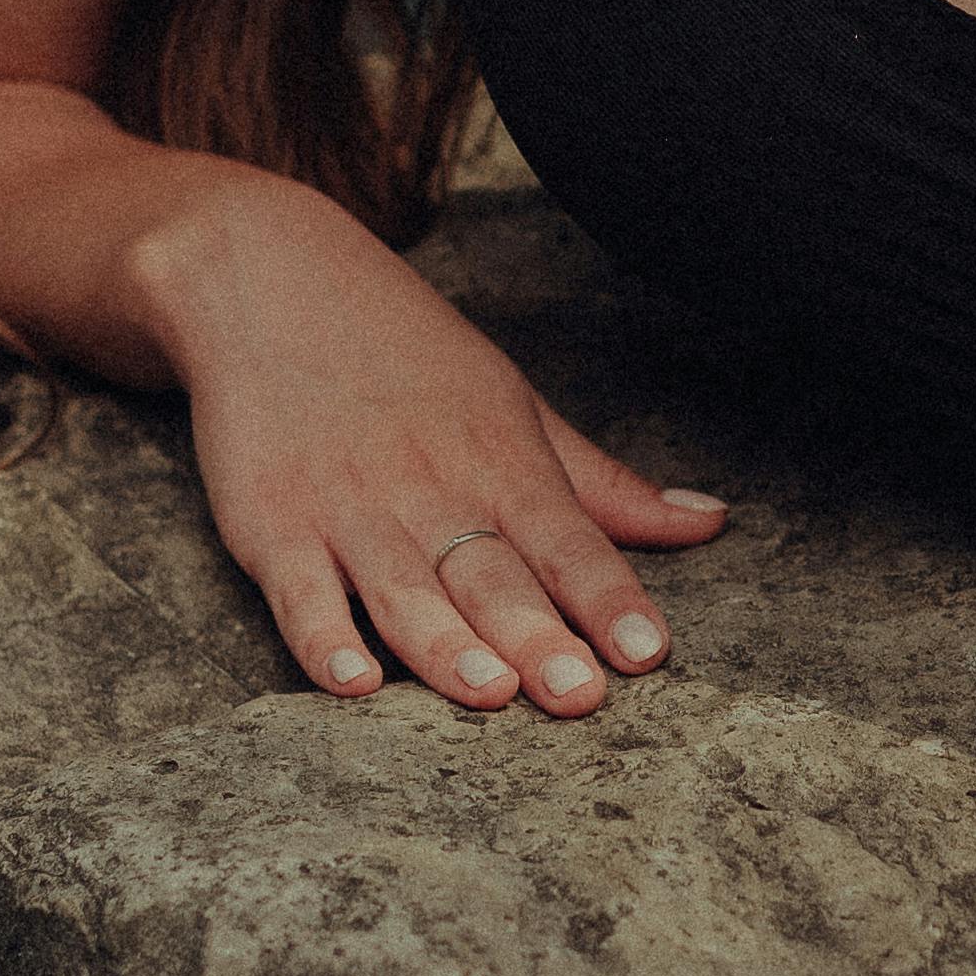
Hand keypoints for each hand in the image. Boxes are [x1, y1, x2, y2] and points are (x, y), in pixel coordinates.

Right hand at [142, 177, 726, 707]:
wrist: (266, 282)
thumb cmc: (405, 355)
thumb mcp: (513, 405)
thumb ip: (602, 484)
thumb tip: (709, 522)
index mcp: (499, 459)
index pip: (569, 539)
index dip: (610, 597)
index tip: (649, 651)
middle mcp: (430, 488)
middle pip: (491, 575)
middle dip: (536, 636)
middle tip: (578, 694)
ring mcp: (347, 509)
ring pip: (404, 591)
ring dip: (445, 645)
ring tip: (488, 692)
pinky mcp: (270, 524)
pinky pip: (299, 594)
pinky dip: (324, 638)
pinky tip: (353, 680)